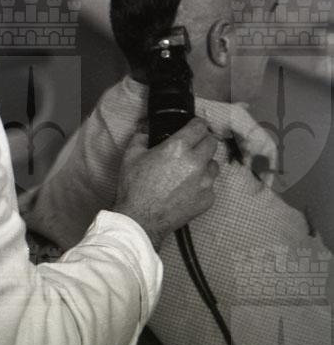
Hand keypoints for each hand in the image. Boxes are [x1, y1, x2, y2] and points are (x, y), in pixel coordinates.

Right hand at [113, 118, 218, 249]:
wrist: (140, 220)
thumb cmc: (135, 188)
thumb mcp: (131, 155)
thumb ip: (141, 136)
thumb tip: (146, 129)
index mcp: (178, 148)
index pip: (200, 127)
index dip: (197, 124)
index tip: (195, 126)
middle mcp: (195, 163)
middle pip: (212, 143)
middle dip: (203, 141)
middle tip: (192, 146)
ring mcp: (204, 183)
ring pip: (214, 164)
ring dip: (204, 163)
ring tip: (189, 170)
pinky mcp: (207, 199)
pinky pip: (210, 185)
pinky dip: (202, 184)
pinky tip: (187, 188)